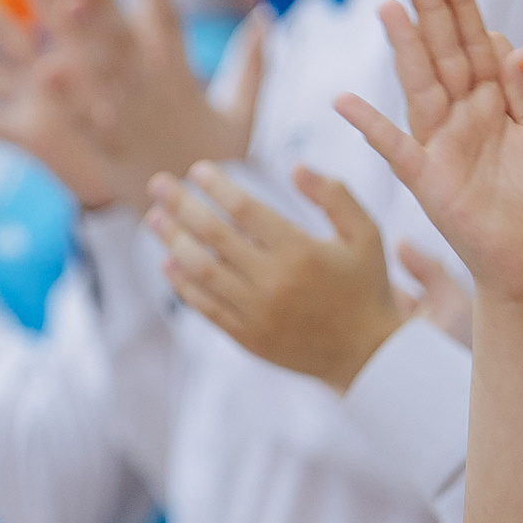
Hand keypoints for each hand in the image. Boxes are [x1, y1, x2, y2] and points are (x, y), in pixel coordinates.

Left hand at [35, 0, 265, 208]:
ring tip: (63, 5)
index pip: (170, 23)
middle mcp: (153, 95)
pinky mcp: (110, 150)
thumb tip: (268, 17)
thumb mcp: (243, 113)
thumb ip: (253, 63)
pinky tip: (47, 73)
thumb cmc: (218, 162)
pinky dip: (68, 100)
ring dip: (84, 40)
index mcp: (181, 80)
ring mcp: (131, 122)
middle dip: (110, 5)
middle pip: (129, 43)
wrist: (205, 224)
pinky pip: (85, 122)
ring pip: (104, 75)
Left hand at [146, 162, 461, 390]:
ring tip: (153, 218)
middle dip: (181, 205)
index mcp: (301, 252)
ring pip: (202, 271)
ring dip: (173, 241)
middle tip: (157, 183)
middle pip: (214, 236)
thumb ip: (334, 195)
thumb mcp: (366, 234)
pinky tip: (167, 262)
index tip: (197, 169)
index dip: (216, 187)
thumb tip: (295, 166)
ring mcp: (258, 313)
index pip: (245, 210)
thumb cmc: (366, 286)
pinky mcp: (248, 338)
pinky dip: (182, 285)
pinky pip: (205, 307)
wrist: (368, 355)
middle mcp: (275, 282)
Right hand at [337, 0, 522, 305]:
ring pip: (422, 86)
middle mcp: (463, 116)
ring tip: (387, 7)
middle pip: (444, 53)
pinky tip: (343, 101)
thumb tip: (510, 39)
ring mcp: (441, 145)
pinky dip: (370, 126)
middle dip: (430, 11)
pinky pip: (396, 150)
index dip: (462, 6)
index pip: (476, 42)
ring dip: (405, 48)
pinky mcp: (429, 181)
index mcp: (496, 102)